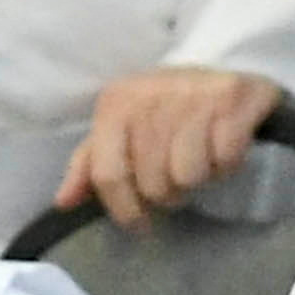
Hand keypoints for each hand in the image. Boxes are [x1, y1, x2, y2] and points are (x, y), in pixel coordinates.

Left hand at [68, 64, 283, 225]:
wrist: (224, 70)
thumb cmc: (166, 110)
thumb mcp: (122, 130)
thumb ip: (90, 165)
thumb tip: (63, 201)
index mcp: (117, 103)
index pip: (108, 175)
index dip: (124, 209)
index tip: (139, 223)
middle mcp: (151, 95)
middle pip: (153, 184)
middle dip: (169, 193)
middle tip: (178, 178)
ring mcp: (193, 95)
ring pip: (189, 176)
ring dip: (200, 178)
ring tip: (202, 160)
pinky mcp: (232, 99)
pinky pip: (225, 159)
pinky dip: (227, 164)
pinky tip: (223, 148)